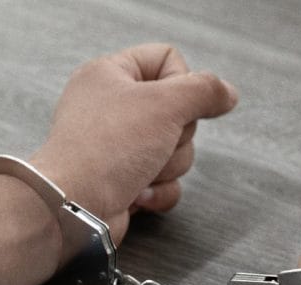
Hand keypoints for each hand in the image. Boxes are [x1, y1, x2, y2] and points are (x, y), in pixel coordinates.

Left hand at [31, 43, 238, 243]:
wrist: (74, 209)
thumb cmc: (104, 151)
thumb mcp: (165, 104)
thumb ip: (204, 90)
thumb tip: (226, 92)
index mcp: (110, 74)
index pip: (167, 59)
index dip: (182, 83)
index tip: (173, 103)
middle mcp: (111, 108)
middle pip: (178, 111)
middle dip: (176, 136)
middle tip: (154, 142)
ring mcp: (117, 147)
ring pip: (175, 150)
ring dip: (167, 167)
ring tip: (140, 171)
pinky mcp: (123, 181)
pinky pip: (164, 181)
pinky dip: (158, 191)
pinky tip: (137, 193)